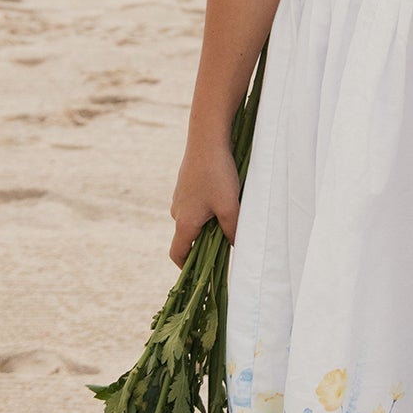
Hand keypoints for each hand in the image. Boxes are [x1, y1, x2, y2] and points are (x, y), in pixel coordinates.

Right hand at [169, 140, 239, 264]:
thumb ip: (232, 231)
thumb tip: (235, 248)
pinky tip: (223, 195)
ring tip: (229, 215)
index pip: (177, 254)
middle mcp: (177, 211)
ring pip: (193, 219)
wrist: (206, 139)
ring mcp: (179, 197)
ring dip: (208, 223)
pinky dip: (206, 208)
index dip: (187, 267)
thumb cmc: (218, 175)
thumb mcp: (230, 207)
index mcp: (184, 222)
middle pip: (187, 237)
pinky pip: (195, 204)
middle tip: (226, 242)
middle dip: (204, 243)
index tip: (201, 272)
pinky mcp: (185, 184)